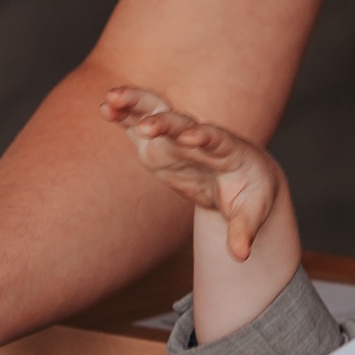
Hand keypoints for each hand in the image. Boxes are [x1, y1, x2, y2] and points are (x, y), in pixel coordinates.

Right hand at [101, 86, 282, 261]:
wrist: (242, 176)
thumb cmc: (250, 195)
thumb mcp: (251, 213)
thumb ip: (243, 230)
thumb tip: (241, 255)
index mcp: (228, 151)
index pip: (216, 140)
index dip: (204, 136)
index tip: (191, 136)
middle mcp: (199, 138)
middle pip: (181, 123)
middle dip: (164, 123)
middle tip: (147, 126)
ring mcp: (176, 137)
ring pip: (156, 112)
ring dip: (135, 103)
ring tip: (110, 99)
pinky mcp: (158, 143)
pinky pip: (138, 123)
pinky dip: (123, 114)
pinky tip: (103, 108)